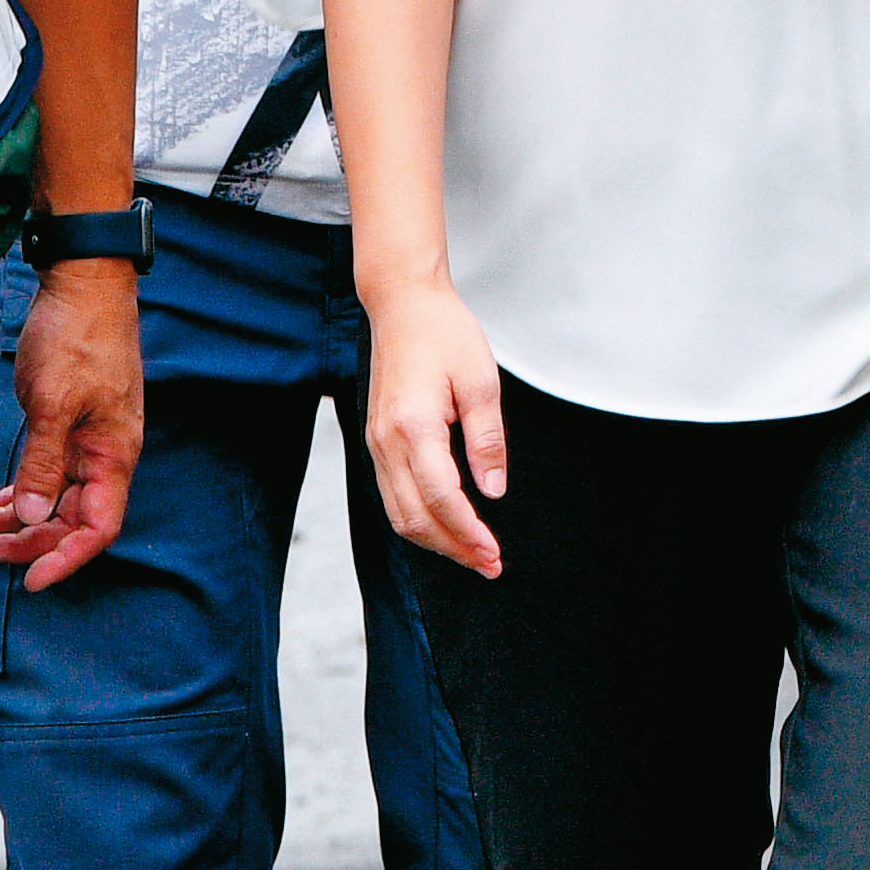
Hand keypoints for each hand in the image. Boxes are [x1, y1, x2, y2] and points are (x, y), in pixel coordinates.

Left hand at [0, 252, 139, 587]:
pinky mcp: (68, 423)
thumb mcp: (55, 403)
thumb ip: (44, 463)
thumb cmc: (78, 337)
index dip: (66, 558)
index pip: (97, 527)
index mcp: (113, 454)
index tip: (30, 581)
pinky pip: (48, 473)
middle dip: (30, 542)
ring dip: (20, 518)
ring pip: (56, 498)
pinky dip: (23, 491)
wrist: (83, 284)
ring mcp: (87, 439)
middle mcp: (104, 454)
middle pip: (72, 519)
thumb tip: (34, 516)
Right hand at [358, 263, 512, 574]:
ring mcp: (376, 442)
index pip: (440, 498)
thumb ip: (487, 440)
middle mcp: (387, 440)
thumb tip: (492, 490)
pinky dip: (418, 518)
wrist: (403, 304)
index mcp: (414, 426)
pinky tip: (445, 524)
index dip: (467, 532)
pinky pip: (392, 493)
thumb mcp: (481, 381)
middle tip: (489, 564)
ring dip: (434, 539)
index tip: (493, 553)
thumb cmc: (444, 334)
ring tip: (471, 553)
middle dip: (452, 548)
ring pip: (398, 512)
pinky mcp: (377, 439)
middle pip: (413, 517)